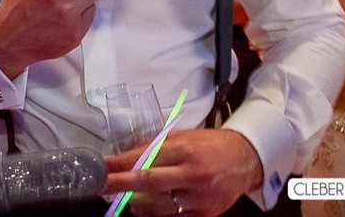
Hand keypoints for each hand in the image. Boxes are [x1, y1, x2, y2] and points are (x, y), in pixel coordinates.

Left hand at [105, 128, 261, 216]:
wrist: (245, 159)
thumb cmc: (210, 145)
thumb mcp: (182, 137)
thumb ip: (155, 147)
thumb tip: (125, 157)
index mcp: (185, 150)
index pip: (144, 158)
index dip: (119, 164)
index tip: (102, 167)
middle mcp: (192, 174)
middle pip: (147, 182)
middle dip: (119, 185)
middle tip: (99, 186)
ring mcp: (199, 197)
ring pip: (158, 207)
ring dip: (136, 205)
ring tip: (125, 200)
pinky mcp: (205, 214)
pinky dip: (156, 215)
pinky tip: (146, 209)